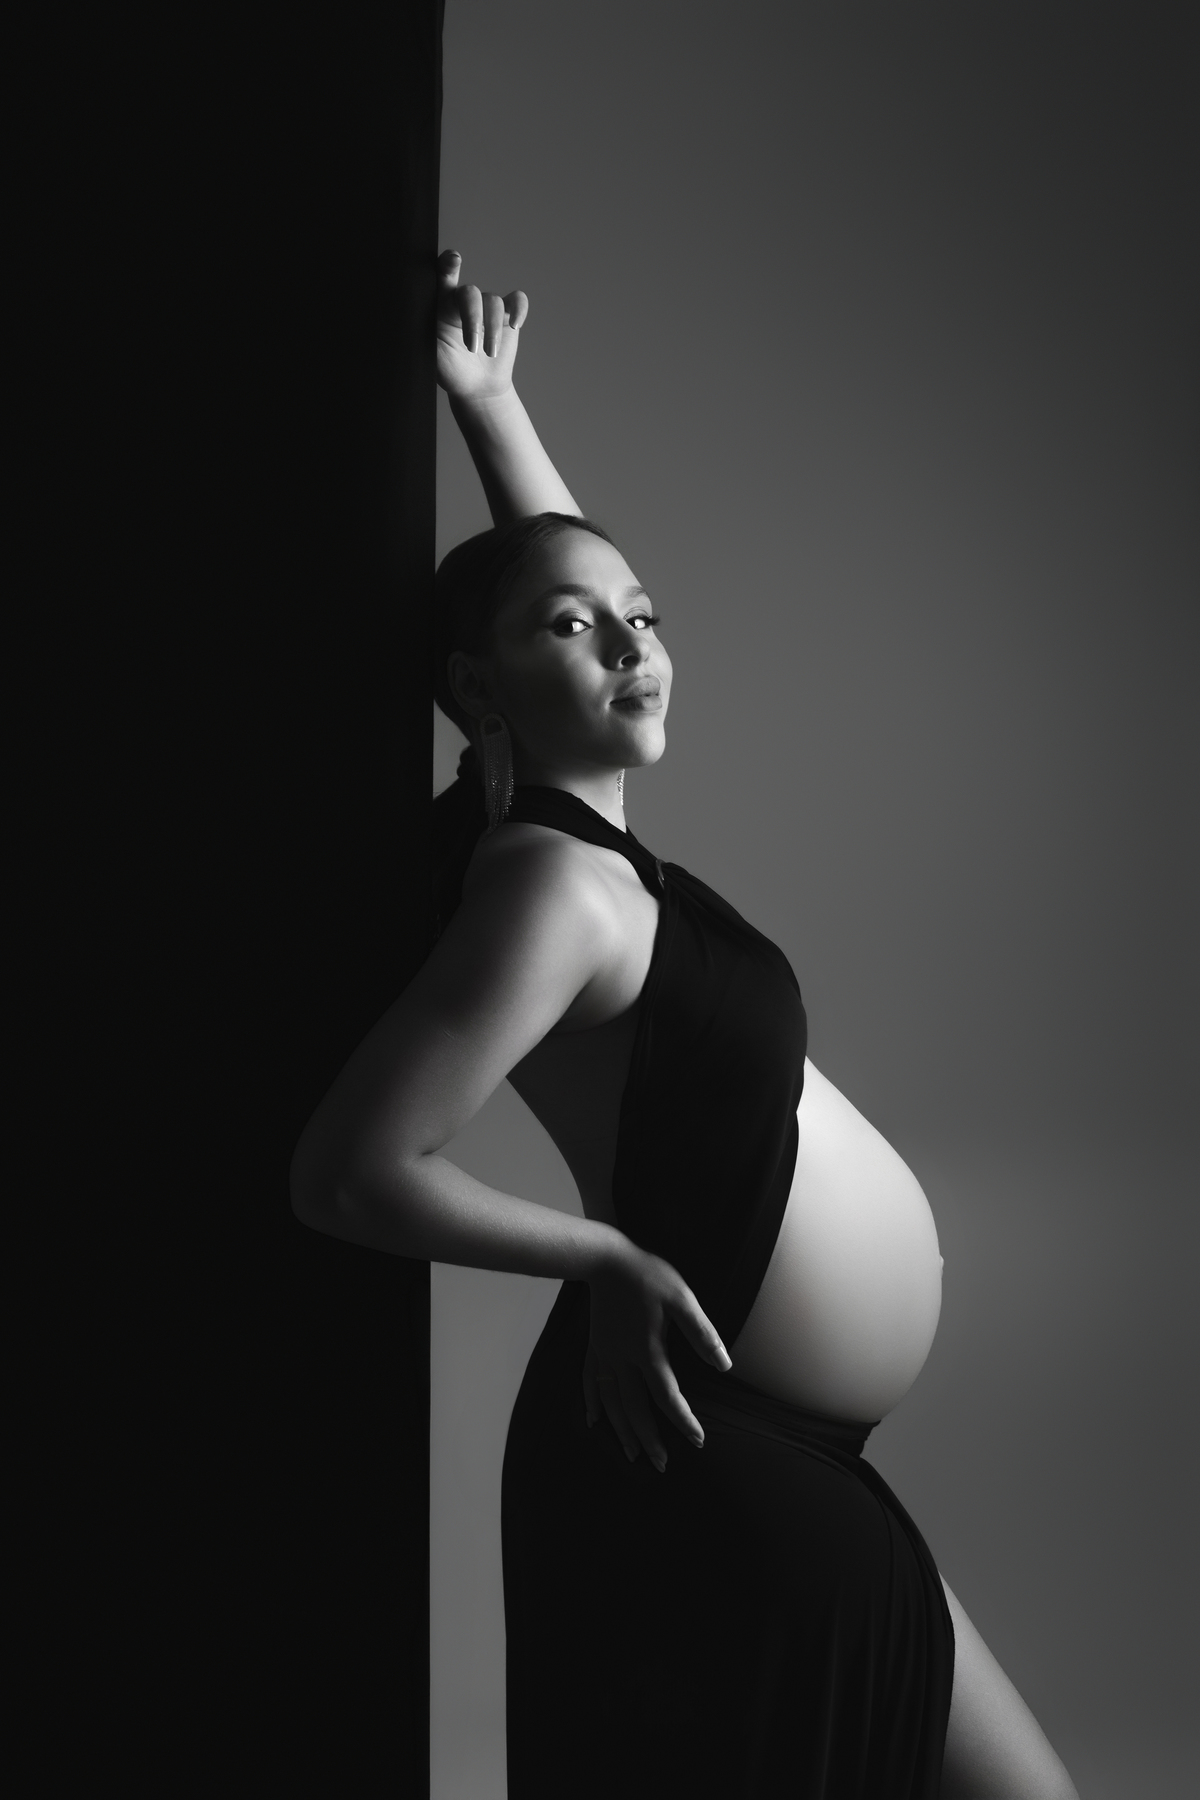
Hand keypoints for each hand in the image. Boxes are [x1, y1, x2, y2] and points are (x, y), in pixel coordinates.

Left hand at [436, 248, 527, 403]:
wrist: (476, 389)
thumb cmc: (450, 370)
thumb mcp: (431, 354)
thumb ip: (424, 330)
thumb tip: (414, 308)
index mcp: (443, 305)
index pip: (443, 278)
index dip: (448, 265)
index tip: (454, 260)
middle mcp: (465, 301)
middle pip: (471, 292)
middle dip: (473, 318)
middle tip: (472, 347)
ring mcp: (487, 307)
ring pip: (494, 302)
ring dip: (493, 330)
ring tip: (489, 353)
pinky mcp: (508, 317)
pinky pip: (517, 301)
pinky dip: (519, 309)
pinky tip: (516, 324)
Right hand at [583, 1240, 731, 1473]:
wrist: (606, 1260)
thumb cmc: (648, 1276)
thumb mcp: (682, 1298)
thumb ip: (702, 1333)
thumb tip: (723, 1364)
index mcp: (648, 1351)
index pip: (667, 1396)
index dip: (682, 1420)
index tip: (697, 1440)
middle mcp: (624, 1359)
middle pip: (635, 1409)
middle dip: (649, 1439)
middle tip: (661, 1464)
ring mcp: (605, 1354)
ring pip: (611, 1403)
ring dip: (621, 1430)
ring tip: (631, 1454)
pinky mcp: (594, 1346)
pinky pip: (589, 1381)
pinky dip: (591, 1403)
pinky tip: (593, 1420)